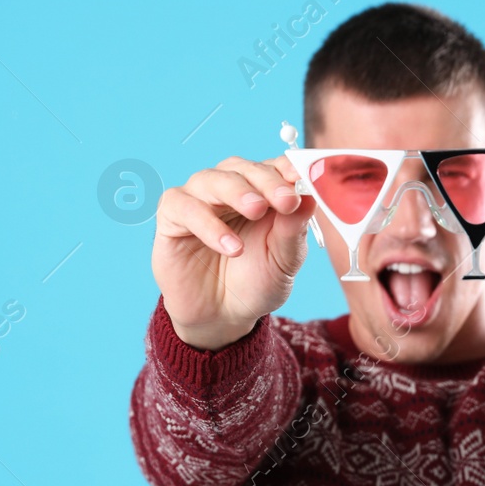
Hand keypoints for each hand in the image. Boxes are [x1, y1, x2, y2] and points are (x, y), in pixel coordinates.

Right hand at [152, 155, 317, 349]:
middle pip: (243, 168)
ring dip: (237, 192)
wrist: (223, 317)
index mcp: (261, 192)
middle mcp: (228, 189)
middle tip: (286, 200)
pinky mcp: (172, 217)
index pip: (273, 168)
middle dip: (267, 182)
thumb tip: (311, 196)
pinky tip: (230, 246)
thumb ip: (294, 230)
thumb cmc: (256, 283)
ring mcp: (198, 200)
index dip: (288, 169)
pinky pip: (185, 207)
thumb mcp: (284, 262)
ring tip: (257, 211)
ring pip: (212, 179)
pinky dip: (208, 223)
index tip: (302, 179)